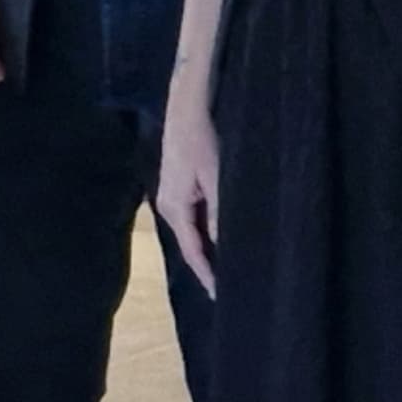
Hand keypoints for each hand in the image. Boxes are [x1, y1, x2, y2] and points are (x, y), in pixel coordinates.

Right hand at [153, 91, 219, 297]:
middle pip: (191, 244)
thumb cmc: (202, 140)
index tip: (222, 295)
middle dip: (209, 265)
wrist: (188, 106)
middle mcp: (168, 206)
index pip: (193, 251)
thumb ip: (221, 214)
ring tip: (231, 266)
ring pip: (194, 230)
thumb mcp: (217, 178)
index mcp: (174, 208)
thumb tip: (226, 246)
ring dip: (210, 247)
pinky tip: (223, 235)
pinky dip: (208, 230)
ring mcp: (173, 196)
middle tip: (232, 285)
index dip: (208, 274)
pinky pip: (195, 217)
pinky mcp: (180, 186)